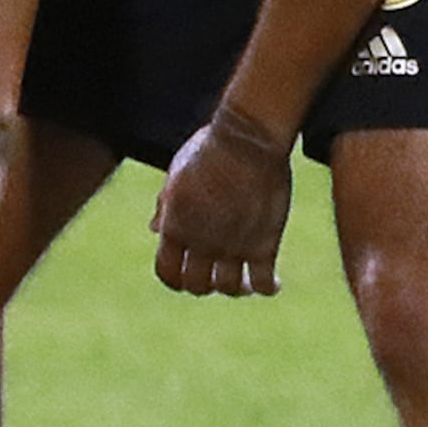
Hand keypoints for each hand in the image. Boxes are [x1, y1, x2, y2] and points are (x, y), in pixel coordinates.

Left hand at [150, 107, 294, 296]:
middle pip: (197, 287)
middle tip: (218, 274)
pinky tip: (274, 284)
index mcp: (176, 226)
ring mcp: (233, 245)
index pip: (167, 273)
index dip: (176, 279)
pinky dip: (269, 289)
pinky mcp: (265, 244)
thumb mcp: (178, 175)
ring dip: (238, 289)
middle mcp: (201, 242)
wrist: (249, 137)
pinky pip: (264, 283)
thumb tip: (154, 229)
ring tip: (247, 281)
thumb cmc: (212, 148)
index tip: (187, 275)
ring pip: (230, 289)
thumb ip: (166, 206)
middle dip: (206, 284)